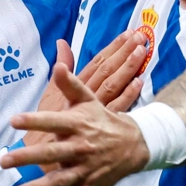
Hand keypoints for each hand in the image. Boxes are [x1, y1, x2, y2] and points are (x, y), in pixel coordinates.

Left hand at [2, 63, 149, 185]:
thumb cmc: (102, 120)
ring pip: (58, 182)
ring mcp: (84, 170)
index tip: (14, 120)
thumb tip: (57, 64)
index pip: (54, 121)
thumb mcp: (90, 100)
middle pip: (51, 153)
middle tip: (3, 160)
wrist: (134, 144)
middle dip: (27, 158)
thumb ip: (70, 85)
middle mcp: (81, 148)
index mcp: (78, 125)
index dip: (35, 120)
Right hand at [28, 35, 146, 133]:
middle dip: (124, 52)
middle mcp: (86, 94)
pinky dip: (128, 94)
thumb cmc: (46, 123)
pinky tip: (139, 83)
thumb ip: (61, 68)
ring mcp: (95, 109)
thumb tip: (61, 42)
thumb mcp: (50, 93)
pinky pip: (117, 107)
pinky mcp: (100, 124)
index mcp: (75, 85)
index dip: (114, 47)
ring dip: (128, 68)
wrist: (43, 151)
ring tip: (142, 53)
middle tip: (141, 37)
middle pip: (108, 69)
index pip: (98, 61)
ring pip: (114, 84)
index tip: (128, 34)